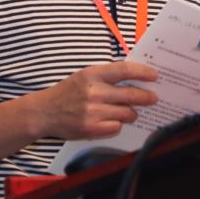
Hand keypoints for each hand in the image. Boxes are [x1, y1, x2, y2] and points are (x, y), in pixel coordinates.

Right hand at [36, 61, 158, 139]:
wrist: (45, 112)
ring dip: (131, 113)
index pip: (124, 70)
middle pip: (130, 94)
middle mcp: (93, 92)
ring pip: (127, 113)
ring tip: (129, 112)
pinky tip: (111, 121)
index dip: (142, 72)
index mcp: (92, 74)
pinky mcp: (91, 128)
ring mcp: (92, 111)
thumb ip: (107, 76)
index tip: (154, 75)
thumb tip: (134, 78)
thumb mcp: (84, 76)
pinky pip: (116, 127)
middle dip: (146, 97)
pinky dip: (117, 125)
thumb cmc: (67, 93)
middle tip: (153, 98)